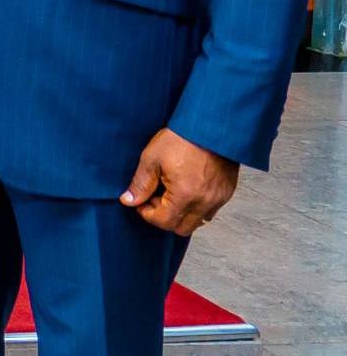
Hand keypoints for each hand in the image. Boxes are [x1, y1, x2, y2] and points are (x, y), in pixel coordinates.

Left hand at [121, 128, 239, 236]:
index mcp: (185, 195)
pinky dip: (197, 206)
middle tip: (157, 198)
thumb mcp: (152, 159)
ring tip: (173, 192)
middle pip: (182, 228)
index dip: (148, 214)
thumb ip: (140, 184)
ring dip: (182, 214)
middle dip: (165, 217)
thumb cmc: (182, 138)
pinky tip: (188, 188)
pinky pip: (211, 210)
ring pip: (198, 221)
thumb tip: (129, 200)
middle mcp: (205, 202)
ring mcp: (219, 198)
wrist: (211, 126)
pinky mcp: (227, 192)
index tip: (143, 201)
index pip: (164, 222)